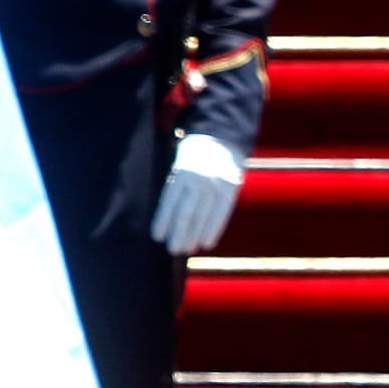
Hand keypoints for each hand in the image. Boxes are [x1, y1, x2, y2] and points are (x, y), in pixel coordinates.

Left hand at [149, 131, 244, 257]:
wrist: (221, 138)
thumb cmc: (193, 156)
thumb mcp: (179, 165)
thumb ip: (175, 188)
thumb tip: (168, 219)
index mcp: (182, 173)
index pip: (170, 202)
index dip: (163, 221)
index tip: (158, 237)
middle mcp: (199, 180)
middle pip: (186, 213)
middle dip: (179, 234)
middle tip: (173, 249)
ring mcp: (216, 185)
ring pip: (203, 216)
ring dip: (195, 236)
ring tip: (188, 249)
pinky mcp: (230, 189)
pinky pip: (221, 214)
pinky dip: (214, 230)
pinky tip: (207, 243)